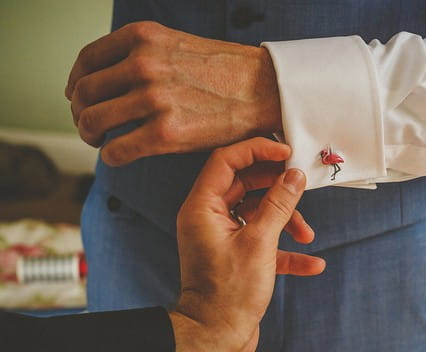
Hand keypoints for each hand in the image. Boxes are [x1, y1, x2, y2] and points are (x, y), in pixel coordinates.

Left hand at [65, 21, 281, 165]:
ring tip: (101, 140)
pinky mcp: (167, 133)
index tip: (80, 96)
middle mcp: (143, 65)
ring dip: (90, 135)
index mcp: (143, 38)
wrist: (265, 90)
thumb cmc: (226, 70)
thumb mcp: (177, 44)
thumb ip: (142, 54)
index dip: (77, 82)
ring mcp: (154, 100)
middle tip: (90, 123)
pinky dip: (111, 155)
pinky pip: (116, 150)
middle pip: (84, 93)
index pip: (87, 61)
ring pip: (93, 121)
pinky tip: (119, 154)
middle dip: (81, 112)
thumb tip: (110, 78)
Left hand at [169, 138, 324, 351]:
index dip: (257, 150)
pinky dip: (285, 249)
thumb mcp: (260, 242)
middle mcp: (209, 218)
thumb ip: (279, 204)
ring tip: (307, 234)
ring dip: (285, 219)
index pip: (227, 161)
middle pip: (245, 184)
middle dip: (276, 185)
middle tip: (301, 183)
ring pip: (257, 213)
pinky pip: (262, 242)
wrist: (216, 340)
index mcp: (202, 208)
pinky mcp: (236, 257)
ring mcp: (222, 238)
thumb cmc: (229, 294)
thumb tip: (294, 175)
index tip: (286, 151)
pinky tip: (311, 263)